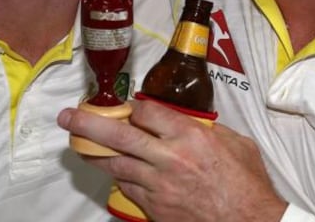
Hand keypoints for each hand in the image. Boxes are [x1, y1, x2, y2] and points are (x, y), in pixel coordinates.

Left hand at [58, 100, 286, 221]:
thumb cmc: (247, 184)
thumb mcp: (236, 143)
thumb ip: (207, 130)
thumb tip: (189, 122)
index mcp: (190, 136)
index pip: (146, 112)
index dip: (133, 106)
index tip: (128, 106)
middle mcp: (169, 158)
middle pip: (119, 136)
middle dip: (88, 125)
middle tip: (67, 117)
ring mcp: (159, 185)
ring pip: (116, 165)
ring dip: (94, 155)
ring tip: (78, 145)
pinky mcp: (156, 208)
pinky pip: (129, 188)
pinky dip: (120, 178)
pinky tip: (113, 172)